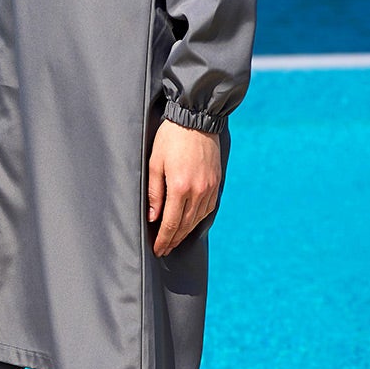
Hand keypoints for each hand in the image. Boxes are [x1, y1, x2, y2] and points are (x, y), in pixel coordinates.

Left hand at [147, 120, 221, 256]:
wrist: (196, 119)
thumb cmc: (171, 138)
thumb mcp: (155, 163)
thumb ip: (154, 192)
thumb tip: (153, 217)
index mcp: (179, 186)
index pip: (170, 223)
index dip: (163, 239)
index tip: (157, 249)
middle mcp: (197, 191)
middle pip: (185, 225)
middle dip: (173, 239)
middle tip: (164, 249)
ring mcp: (209, 188)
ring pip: (197, 219)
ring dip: (185, 232)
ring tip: (175, 240)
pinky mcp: (216, 183)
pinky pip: (208, 208)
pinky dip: (198, 219)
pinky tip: (191, 223)